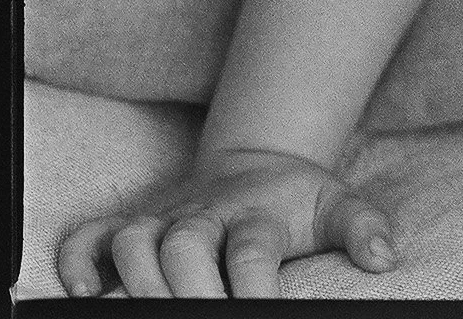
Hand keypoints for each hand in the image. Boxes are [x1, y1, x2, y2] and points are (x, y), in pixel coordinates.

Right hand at [56, 146, 395, 298]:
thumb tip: (385, 259)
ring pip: (133, 238)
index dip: (253, 286)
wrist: (258, 158)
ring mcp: (166, 216)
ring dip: (135, 277)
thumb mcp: (338, 204)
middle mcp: (205, 215)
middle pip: (183, 244)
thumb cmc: (296, 199)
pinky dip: (77, 258)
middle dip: (186, 288)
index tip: (261, 315)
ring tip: (151, 311)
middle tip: (204, 317)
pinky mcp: (134, 220)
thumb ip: (362, 228)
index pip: (252, 248)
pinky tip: (82, 291)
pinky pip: (89, 234)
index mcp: (258, 212)